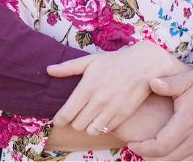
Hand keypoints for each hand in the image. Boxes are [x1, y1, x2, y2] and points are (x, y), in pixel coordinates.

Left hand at [47, 41, 190, 136]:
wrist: (143, 65)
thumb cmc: (114, 61)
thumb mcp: (90, 61)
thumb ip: (68, 68)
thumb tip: (49, 69)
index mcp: (87, 86)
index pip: (66, 113)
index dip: (59, 120)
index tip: (57, 120)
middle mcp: (99, 100)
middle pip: (77, 125)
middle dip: (73, 121)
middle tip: (75, 114)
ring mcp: (112, 109)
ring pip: (91, 130)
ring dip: (86, 125)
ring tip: (87, 116)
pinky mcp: (124, 114)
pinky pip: (105, 129)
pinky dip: (100, 126)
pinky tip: (100, 117)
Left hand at [127, 64, 192, 159]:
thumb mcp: (186, 79)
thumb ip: (167, 84)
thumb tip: (150, 82)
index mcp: (187, 123)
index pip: (160, 146)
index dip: (143, 148)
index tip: (131, 143)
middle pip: (167, 160)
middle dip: (148, 157)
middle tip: (136, 148)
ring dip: (162, 161)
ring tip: (149, 152)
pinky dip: (178, 161)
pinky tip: (167, 154)